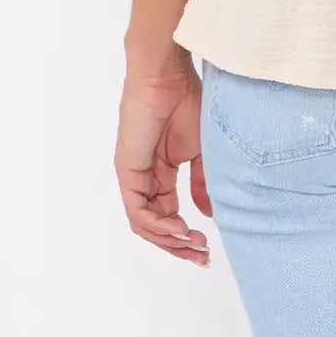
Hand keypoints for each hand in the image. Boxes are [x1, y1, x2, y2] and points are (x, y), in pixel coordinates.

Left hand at [114, 50, 212, 264]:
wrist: (167, 78)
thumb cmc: (186, 102)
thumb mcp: (201, 151)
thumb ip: (202, 183)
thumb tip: (208, 214)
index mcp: (161, 173)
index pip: (168, 215)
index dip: (186, 236)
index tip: (208, 249)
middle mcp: (145, 179)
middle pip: (156, 226)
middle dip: (179, 246)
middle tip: (202, 258)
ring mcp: (134, 178)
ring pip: (146, 225)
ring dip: (169, 240)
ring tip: (194, 244)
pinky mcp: (127, 173)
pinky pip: (138, 212)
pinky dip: (158, 226)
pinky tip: (179, 229)